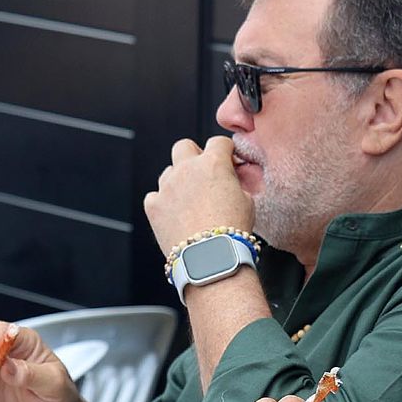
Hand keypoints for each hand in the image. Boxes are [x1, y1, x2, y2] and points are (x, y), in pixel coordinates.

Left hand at [143, 137, 253, 257]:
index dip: (226, 151)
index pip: (219, 142)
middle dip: (194, 156)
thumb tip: (232, 181)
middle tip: (204, 174)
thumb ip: (236, 184)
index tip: (229, 160)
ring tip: (191, 202)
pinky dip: (164, 202)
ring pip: (169, 172)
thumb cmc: (233, 233)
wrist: (210, 258)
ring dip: (179, 181)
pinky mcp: (154, 206)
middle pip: (184, 146)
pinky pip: (155, 196)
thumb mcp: (248, 202)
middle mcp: (186, 169)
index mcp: (213, 164)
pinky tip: (176, 215)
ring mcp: (167, 186)